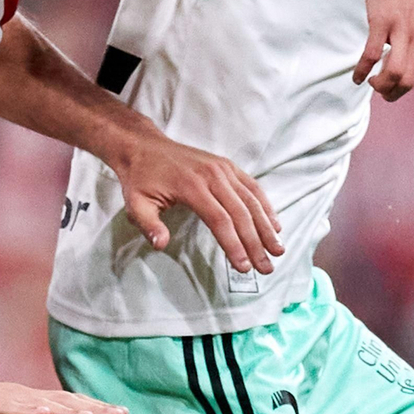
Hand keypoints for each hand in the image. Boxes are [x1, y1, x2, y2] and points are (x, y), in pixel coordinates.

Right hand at [0, 378, 126, 413]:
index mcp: (29, 403)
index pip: (68, 407)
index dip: (95, 410)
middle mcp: (22, 397)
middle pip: (63, 403)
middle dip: (94, 409)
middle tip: (122, 413)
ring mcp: (4, 400)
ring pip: (42, 405)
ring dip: (68, 410)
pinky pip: (9, 409)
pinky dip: (28, 411)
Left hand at [114, 131, 282, 274]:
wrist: (144, 146)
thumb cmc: (140, 178)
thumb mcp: (135, 203)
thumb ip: (148, 225)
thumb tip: (161, 245)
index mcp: (192, 186)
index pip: (220, 220)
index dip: (234, 245)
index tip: (243, 267)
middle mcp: (213, 175)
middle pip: (241, 213)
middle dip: (256, 243)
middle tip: (267, 267)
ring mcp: (223, 168)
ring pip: (252, 201)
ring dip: (267, 227)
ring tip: (278, 250)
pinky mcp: (227, 166)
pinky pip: (252, 187)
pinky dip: (266, 206)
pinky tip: (275, 225)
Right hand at [353, 0, 413, 101]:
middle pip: (410, 80)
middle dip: (395, 94)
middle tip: (386, 92)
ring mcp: (403, 27)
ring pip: (393, 73)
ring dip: (381, 86)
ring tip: (374, 83)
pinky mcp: (381, 21)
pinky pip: (370, 55)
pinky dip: (361, 71)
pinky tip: (357, 77)